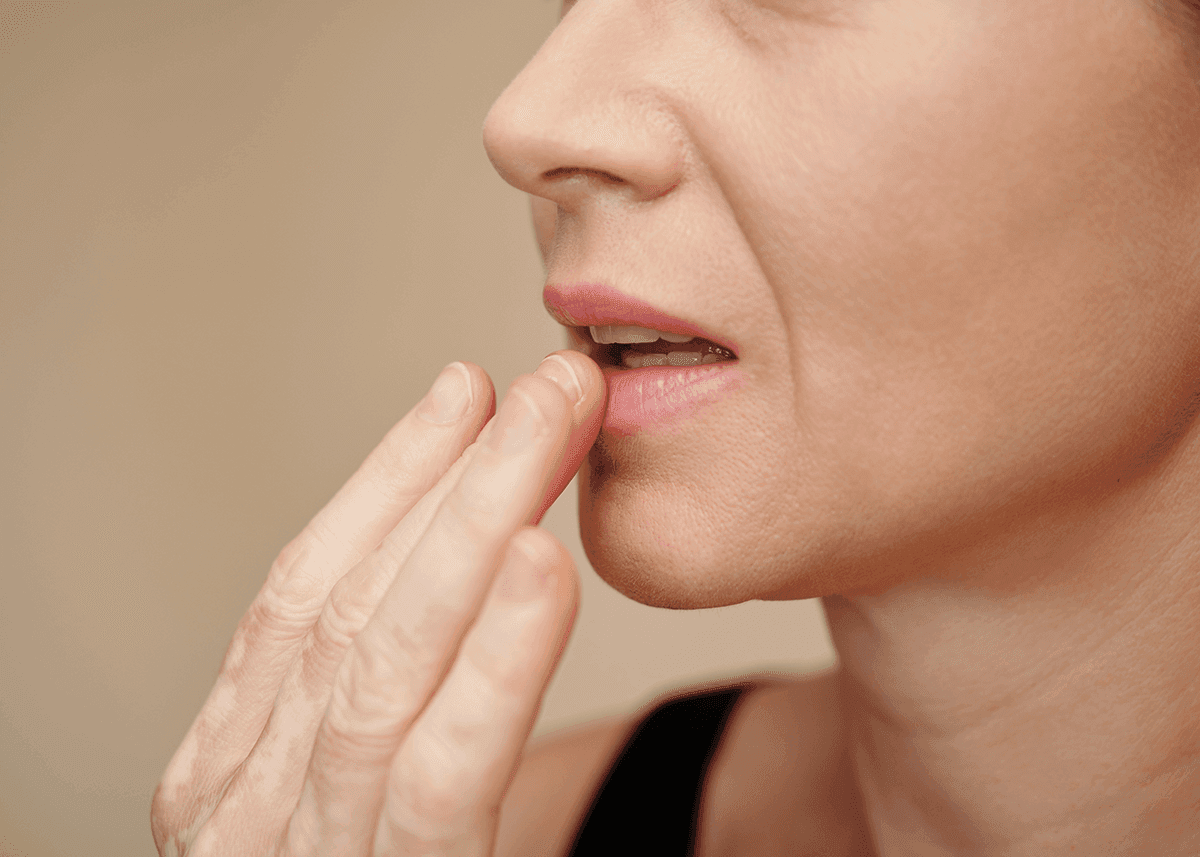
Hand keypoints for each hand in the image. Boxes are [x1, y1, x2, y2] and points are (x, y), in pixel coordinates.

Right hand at [152, 350, 605, 855]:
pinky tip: (540, 564)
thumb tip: (457, 598)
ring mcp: (299, 850)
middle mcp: (247, 804)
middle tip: (545, 384)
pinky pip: (441, 769)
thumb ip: (380, 731)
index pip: (307, 593)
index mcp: (233, 773)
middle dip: (454, 477)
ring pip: (386, 657)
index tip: (464, 395)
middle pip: (352, 604)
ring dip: (475, 520)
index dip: (387, 482)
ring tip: (553, 425)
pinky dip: (492, 661)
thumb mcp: (359, 818)